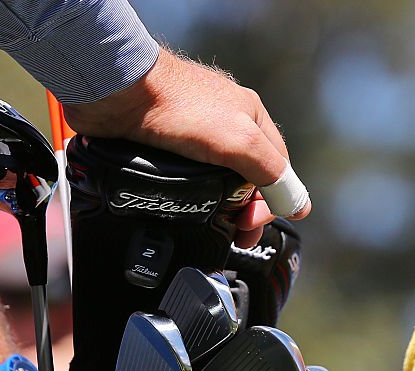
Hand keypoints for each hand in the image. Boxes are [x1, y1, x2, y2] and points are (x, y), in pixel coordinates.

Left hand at [63, 48, 309, 246]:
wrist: (115, 91)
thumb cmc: (176, 106)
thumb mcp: (239, 140)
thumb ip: (270, 172)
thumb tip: (299, 205)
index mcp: (250, 116)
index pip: (277, 168)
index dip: (272, 201)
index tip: (252, 225)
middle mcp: (225, 122)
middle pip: (248, 175)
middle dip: (247, 208)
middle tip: (236, 235)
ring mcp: (194, 132)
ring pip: (217, 177)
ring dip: (220, 205)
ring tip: (214, 227)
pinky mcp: (165, 142)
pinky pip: (188, 176)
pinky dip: (193, 196)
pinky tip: (186, 208)